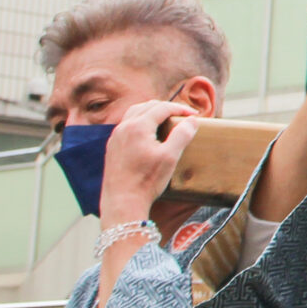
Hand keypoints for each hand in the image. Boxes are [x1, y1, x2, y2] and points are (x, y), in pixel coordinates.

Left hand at [99, 101, 201, 225]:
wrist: (122, 201)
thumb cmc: (147, 180)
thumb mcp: (170, 157)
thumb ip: (182, 135)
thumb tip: (192, 120)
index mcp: (138, 127)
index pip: (162, 108)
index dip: (180, 108)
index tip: (194, 115)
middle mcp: (124, 127)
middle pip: (147, 106)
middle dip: (167, 108)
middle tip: (183, 115)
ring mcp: (115, 137)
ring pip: (135, 113)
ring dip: (152, 112)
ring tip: (167, 119)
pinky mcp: (112, 147)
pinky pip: (127, 125)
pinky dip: (141, 121)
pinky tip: (149, 133)